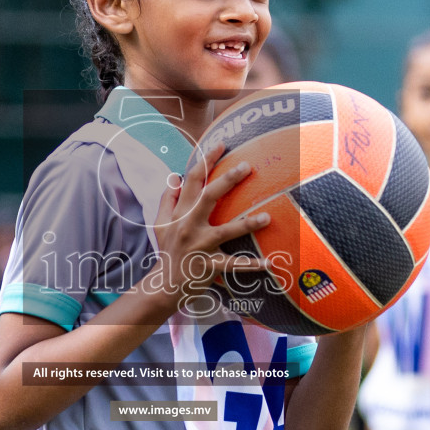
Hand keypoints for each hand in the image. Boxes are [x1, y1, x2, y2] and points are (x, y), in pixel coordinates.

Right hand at [143, 141, 269, 313]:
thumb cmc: (167, 250)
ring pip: (226, 231)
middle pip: (209, 196)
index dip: (206, 160)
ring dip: (248, 223)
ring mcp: (199, 245)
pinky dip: (251, 265)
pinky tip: (270, 262)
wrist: (163, 285)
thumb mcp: (159, 223)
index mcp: (180, 212)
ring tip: (267, 217)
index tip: (221, 144)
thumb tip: (175, 177)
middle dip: (228, 179)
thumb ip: (167, 199)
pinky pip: (233, 264)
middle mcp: (189, 225)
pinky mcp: (209, 265)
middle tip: (247, 166)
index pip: (192, 179)